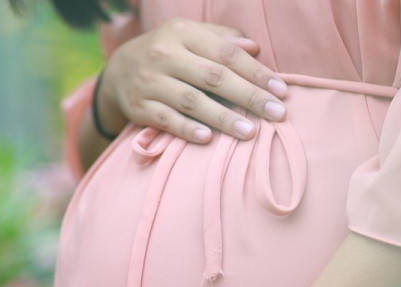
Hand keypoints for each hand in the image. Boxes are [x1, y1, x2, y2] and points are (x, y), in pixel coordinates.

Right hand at [97, 18, 288, 143]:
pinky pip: (166, 120)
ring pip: (192, 100)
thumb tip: (255, 48)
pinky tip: (208, 139)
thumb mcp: (190, 36)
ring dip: (223, 117)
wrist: (118, 71)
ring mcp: (150, 81)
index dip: (256, 72)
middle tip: (277, 114)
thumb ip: (222, 39)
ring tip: (250, 132)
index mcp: (183, 33)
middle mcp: (164, 54)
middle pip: (213, 77)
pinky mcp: (139, 106)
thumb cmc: (169, 53)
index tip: (282, 91)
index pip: (226, 53)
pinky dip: (187, 129)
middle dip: (249, 96)